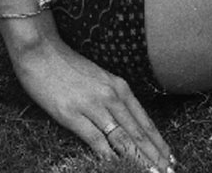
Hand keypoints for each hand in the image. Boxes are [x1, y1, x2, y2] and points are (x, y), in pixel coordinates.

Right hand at [12, 30, 174, 171]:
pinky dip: (109, 157)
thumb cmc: (68, 65)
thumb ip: (112, 97)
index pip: (144, 120)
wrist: (42, 51)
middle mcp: (110, 96)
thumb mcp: (98, 77)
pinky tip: (118, 167)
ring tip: (151, 172)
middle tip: (168, 170)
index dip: (158, 141)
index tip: (169, 156)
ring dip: (138, 159)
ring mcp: (92, 105)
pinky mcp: (72, 114)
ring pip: (122, 138)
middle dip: (153, 154)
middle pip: (137, 132)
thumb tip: (126, 121)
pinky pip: (96, 140)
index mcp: (119, 86)